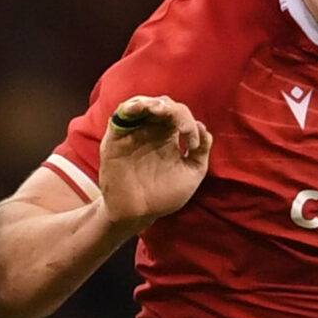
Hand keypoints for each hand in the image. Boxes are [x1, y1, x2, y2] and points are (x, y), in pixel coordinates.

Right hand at [98, 95, 212, 231]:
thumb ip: (201, 152)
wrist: (138, 214)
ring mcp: (133, 133)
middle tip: (180, 123)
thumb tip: (202, 127)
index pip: (179, 115)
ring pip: (141, 104)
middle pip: (162, 105)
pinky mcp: (115, 139)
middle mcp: (150, 130)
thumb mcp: (191, 173)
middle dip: (173, 110)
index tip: (193, 144)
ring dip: (152, 103)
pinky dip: (130, 107)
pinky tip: (141, 108)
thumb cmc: (163, 196)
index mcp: (168, 136)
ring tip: (161, 109)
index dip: (188, 123)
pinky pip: (120, 116)